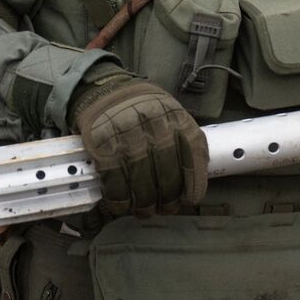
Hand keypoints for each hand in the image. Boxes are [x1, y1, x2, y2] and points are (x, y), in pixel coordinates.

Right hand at [70, 70, 207, 216]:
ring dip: (144, 204)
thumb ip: (184, 137)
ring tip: (144, 210)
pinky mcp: (103, 147)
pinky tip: (122, 205)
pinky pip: (115, 182)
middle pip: (167, 175)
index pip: (193, 155)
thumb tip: (195, 175)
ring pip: (142, 183)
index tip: (191, 199)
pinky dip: (119, 200)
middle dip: (167, 199)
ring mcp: (128, 138)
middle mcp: (154, 127)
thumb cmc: (141, 107)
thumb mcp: (169, 111)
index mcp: (175, 116)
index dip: (194, 183)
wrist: (103, 89)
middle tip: (165, 208)